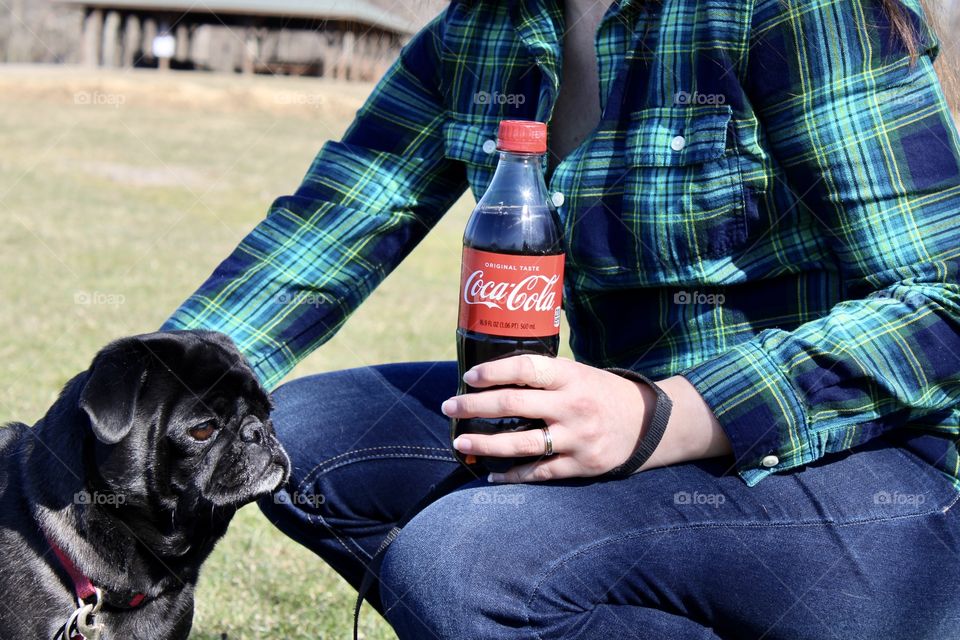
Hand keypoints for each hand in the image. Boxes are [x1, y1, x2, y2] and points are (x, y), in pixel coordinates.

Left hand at [442, 355, 731, 482]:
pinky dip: (511, 475)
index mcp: (569, 376)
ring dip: (484, 444)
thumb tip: (491, 376)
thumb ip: (543, 375)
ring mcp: (576, 437)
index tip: (468, 377)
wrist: (648, 423)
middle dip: (474, 407)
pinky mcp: (580, 465)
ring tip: (459, 443)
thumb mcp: (577, 372)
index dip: (492, 372)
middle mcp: (571, 405)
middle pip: (513, 403)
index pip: (524, 368)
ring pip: (520, 443)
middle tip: (448, 408)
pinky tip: (490, 474)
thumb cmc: (600, 393)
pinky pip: (538, 472)